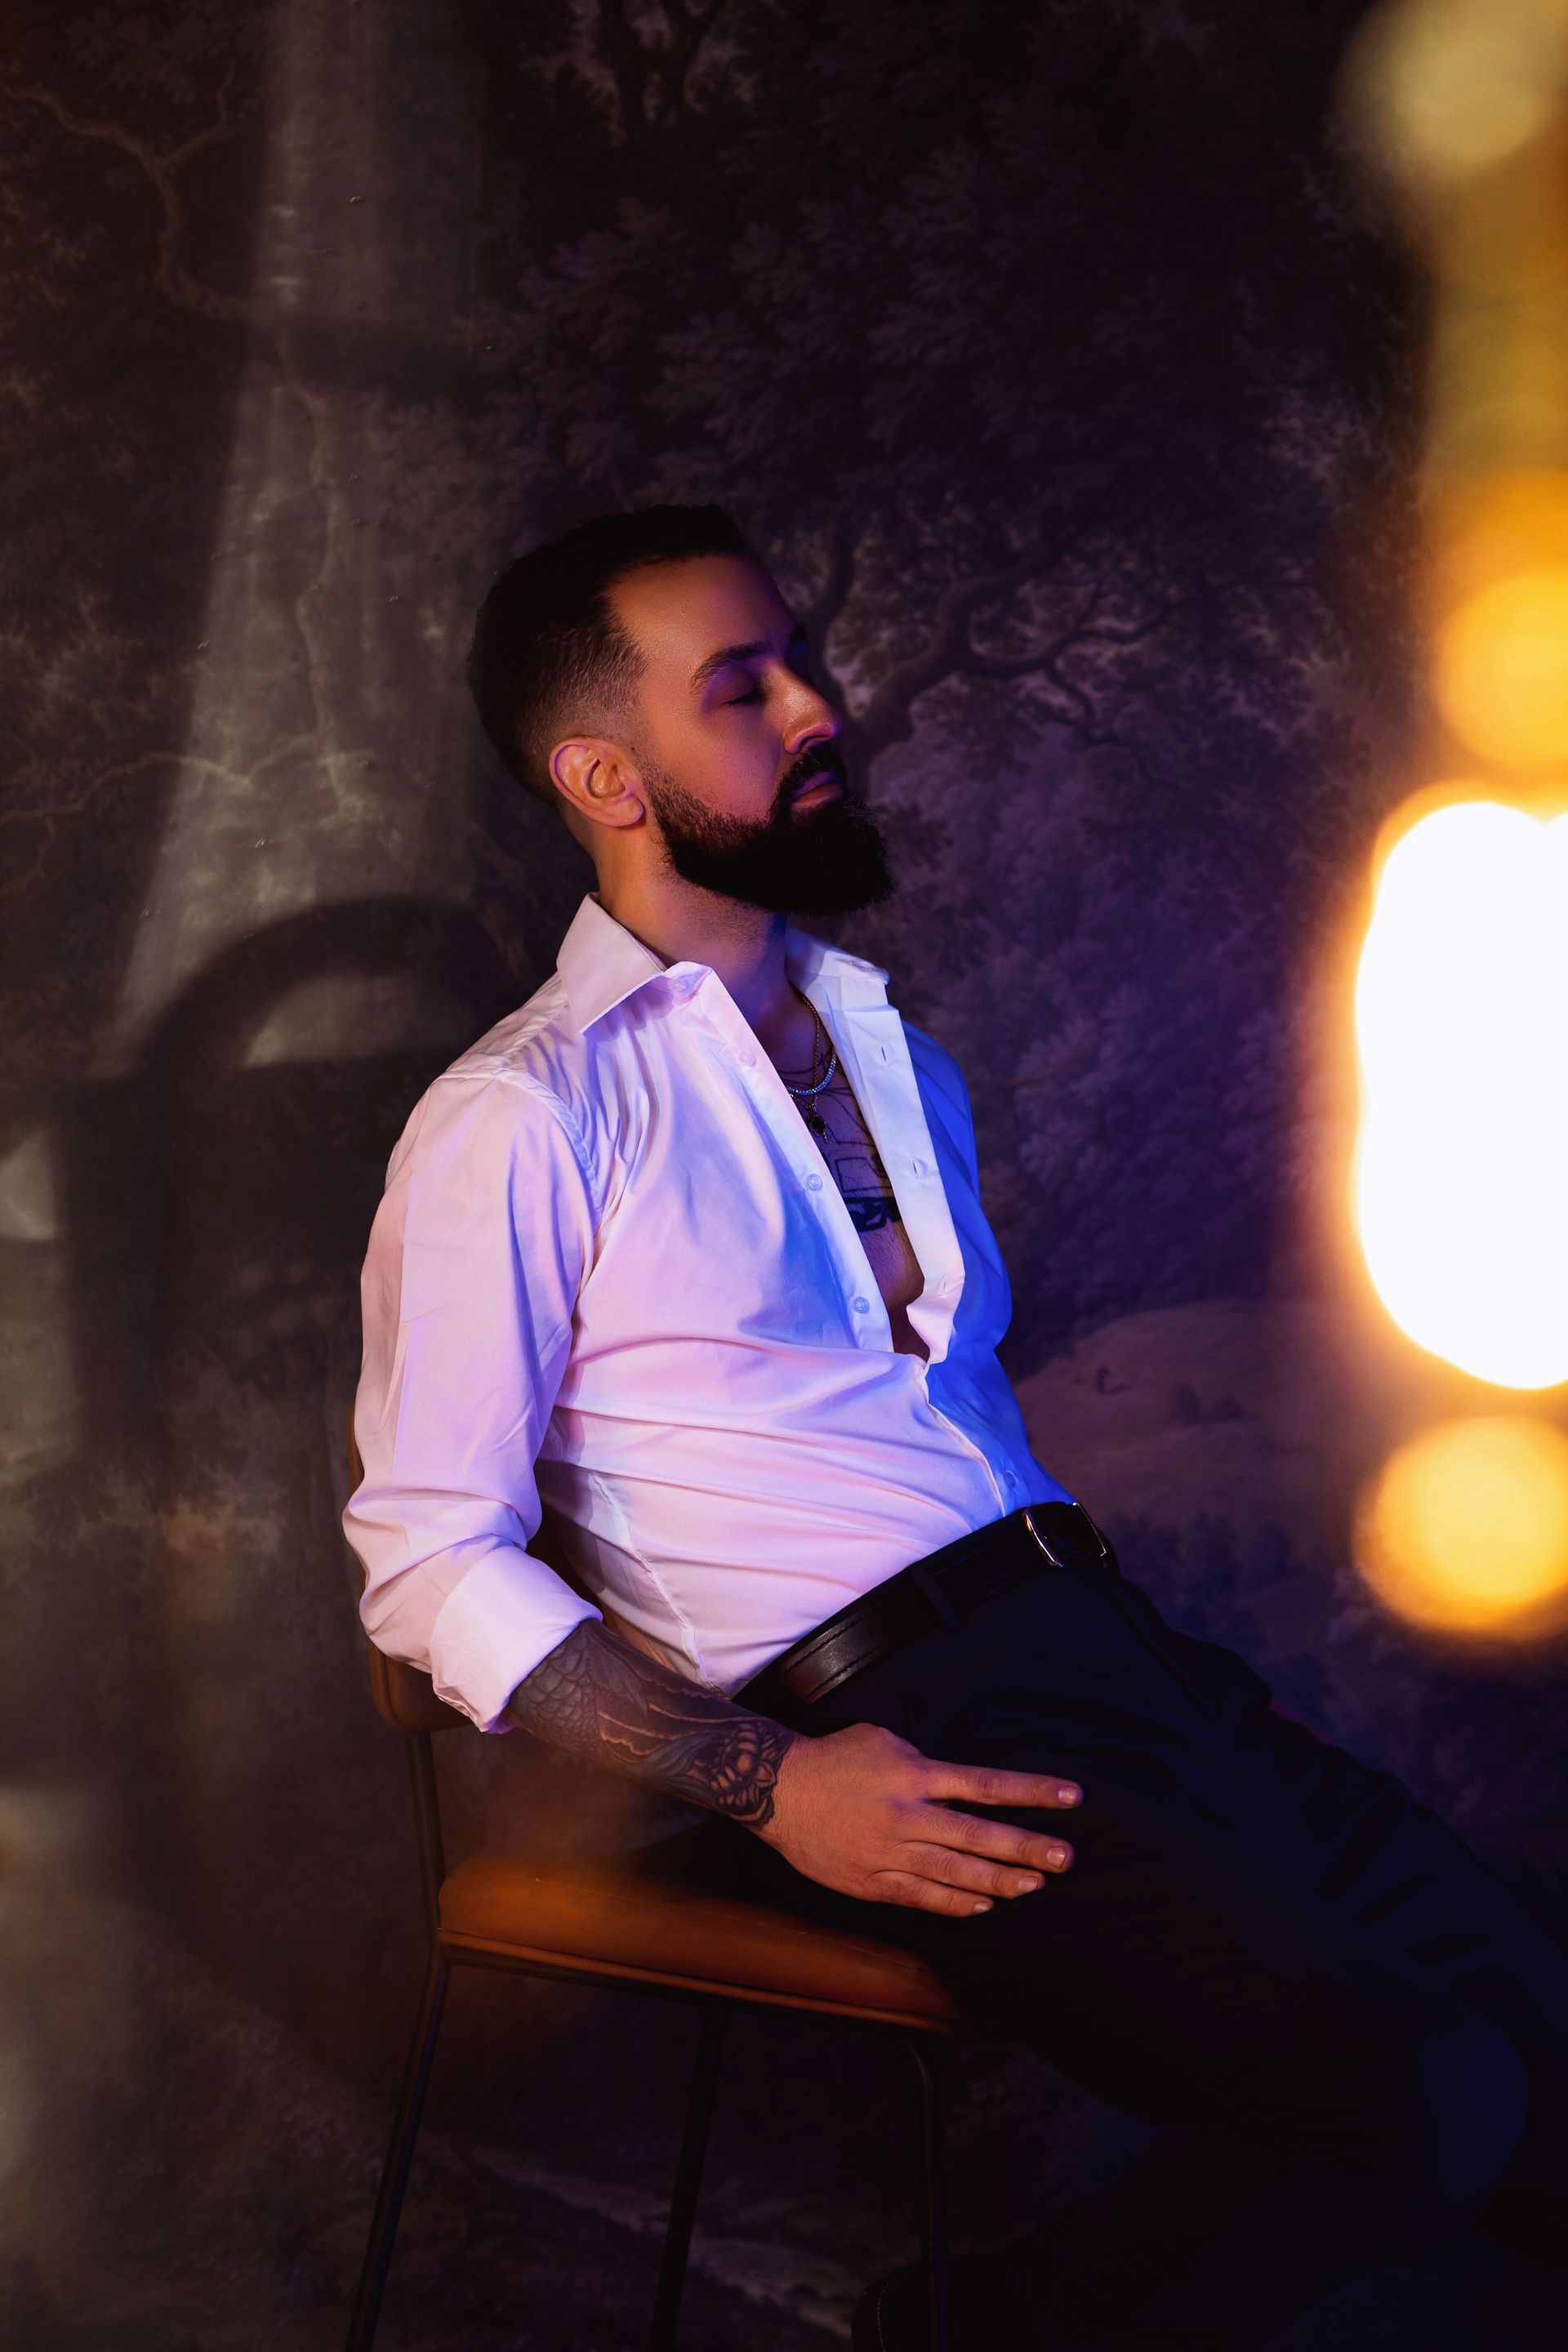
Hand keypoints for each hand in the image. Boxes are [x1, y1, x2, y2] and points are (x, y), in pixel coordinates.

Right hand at [754, 1720, 1079, 1915]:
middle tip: (1066, 1858)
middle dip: (1026, 1848)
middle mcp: (907, 1816)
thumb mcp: (884, 1741)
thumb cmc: (835, 1758)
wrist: (777, 1790)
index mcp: (914, 1776)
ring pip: (954, 1873)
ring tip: (1034, 1886)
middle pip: (977, 1836)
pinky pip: (920, 1896)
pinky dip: (954, 1902)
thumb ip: (926, 1764)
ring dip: (999, 1880)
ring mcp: (889, 1852)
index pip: (986, 1785)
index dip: (1032, 1792)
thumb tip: (961, 1784)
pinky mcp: (870, 1881)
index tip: (1072, 1796)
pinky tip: (983, 1904)